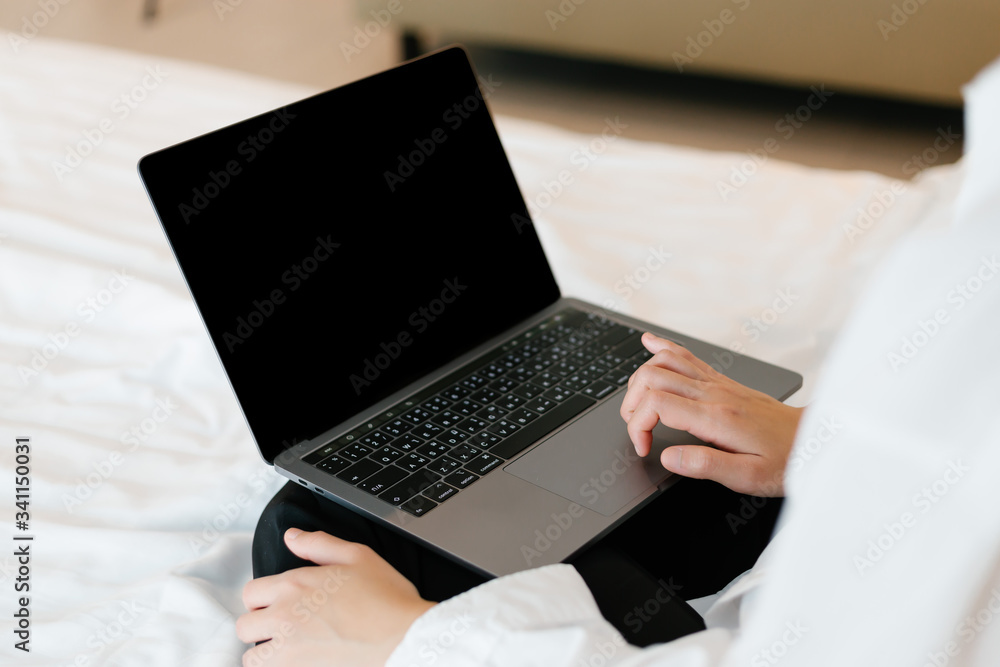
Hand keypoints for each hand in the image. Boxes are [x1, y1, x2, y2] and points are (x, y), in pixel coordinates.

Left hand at [236, 528, 435, 666]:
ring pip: (251, 657)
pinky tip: (298, 661)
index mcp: (295, 584)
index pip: (250, 593)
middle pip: (244, 626)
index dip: (262, 597)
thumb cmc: (386, 597)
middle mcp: (285, 617)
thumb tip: (291, 537)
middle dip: (258, 624)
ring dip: (263, 652)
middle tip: (281, 626)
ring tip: (285, 649)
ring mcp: (291, 650)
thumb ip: (318, 544)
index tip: (278, 602)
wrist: (404, 637)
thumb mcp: (357, 555)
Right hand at [620, 332, 802, 495]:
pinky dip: (662, 347)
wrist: (813, 440)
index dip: (638, 426)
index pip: (657, 404)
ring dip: (640, 379)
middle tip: (636, 429)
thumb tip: (668, 457)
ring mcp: (717, 383)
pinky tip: (649, 342)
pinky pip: (686, 355)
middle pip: (652, 377)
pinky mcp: (722, 381)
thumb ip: (705, 465)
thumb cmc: (785, 460)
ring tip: (635, 404)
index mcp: (716, 417)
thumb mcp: (748, 477)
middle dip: (631, 403)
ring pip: (664, 361)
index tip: (643, 448)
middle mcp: (714, 393)